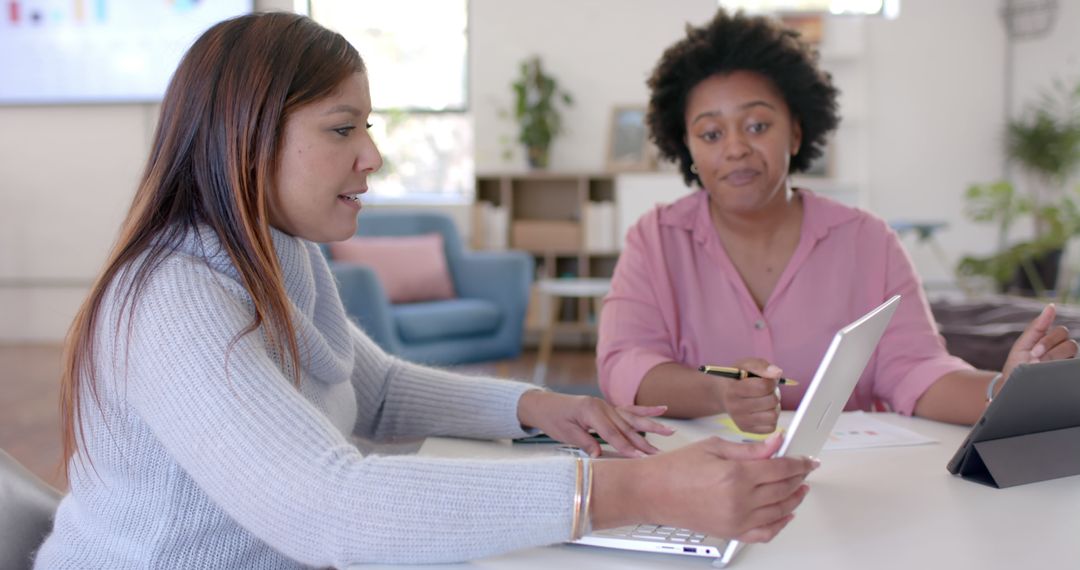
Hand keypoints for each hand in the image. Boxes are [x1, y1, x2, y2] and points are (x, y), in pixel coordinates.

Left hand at [516, 390, 674, 457]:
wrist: (545, 404)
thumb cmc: (553, 418)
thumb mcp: (565, 433)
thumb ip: (585, 442)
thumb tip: (599, 455)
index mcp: (591, 411)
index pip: (612, 433)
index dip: (626, 447)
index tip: (639, 457)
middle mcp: (602, 406)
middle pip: (627, 427)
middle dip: (644, 442)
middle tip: (659, 454)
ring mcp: (607, 406)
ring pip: (633, 419)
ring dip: (652, 427)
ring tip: (670, 432)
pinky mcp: (609, 408)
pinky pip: (630, 410)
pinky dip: (646, 411)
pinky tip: (662, 410)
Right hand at [595, 434, 816, 542]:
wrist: (651, 492)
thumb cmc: (675, 468)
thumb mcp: (714, 446)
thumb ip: (750, 448)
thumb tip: (776, 443)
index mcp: (736, 475)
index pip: (781, 468)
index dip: (800, 462)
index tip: (808, 459)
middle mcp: (739, 500)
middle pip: (785, 489)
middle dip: (800, 477)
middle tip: (805, 469)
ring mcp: (736, 519)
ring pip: (781, 511)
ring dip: (795, 499)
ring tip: (800, 488)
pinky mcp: (731, 532)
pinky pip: (766, 533)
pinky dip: (781, 524)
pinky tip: (786, 514)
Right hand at [720, 358, 781, 433]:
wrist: (724, 394)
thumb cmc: (738, 378)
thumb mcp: (746, 365)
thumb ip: (761, 366)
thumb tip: (777, 373)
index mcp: (733, 389)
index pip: (764, 387)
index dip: (771, 381)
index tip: (766, 380)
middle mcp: (735, 407)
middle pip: (771, 401)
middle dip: (773, 393)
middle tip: (766, 390)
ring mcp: (740, 421)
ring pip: (773, 416)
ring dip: (774, 406)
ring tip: (765, 400)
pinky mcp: (746, 429)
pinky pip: (771, 427)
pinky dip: (771, 418)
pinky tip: (763, 410)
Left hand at [1001, 304, 1078, 384]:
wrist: (1013, 390)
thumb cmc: (1017, 366)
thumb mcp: (1023, 345)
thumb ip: (1037, 326)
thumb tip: (1051, 306)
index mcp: (1050, 341)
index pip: (1061, 331)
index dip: (1048, 340)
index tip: (1034, 352)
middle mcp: (1061, 351)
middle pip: (1069, 340)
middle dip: (1051, 349)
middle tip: (1036, 360)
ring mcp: (1066, 363)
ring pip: (1073, 349)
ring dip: (1055, 358)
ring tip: (1040, 368)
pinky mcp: (1069, 374)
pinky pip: (1075, 365)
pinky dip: (1065, 367)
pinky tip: (1053, 371)